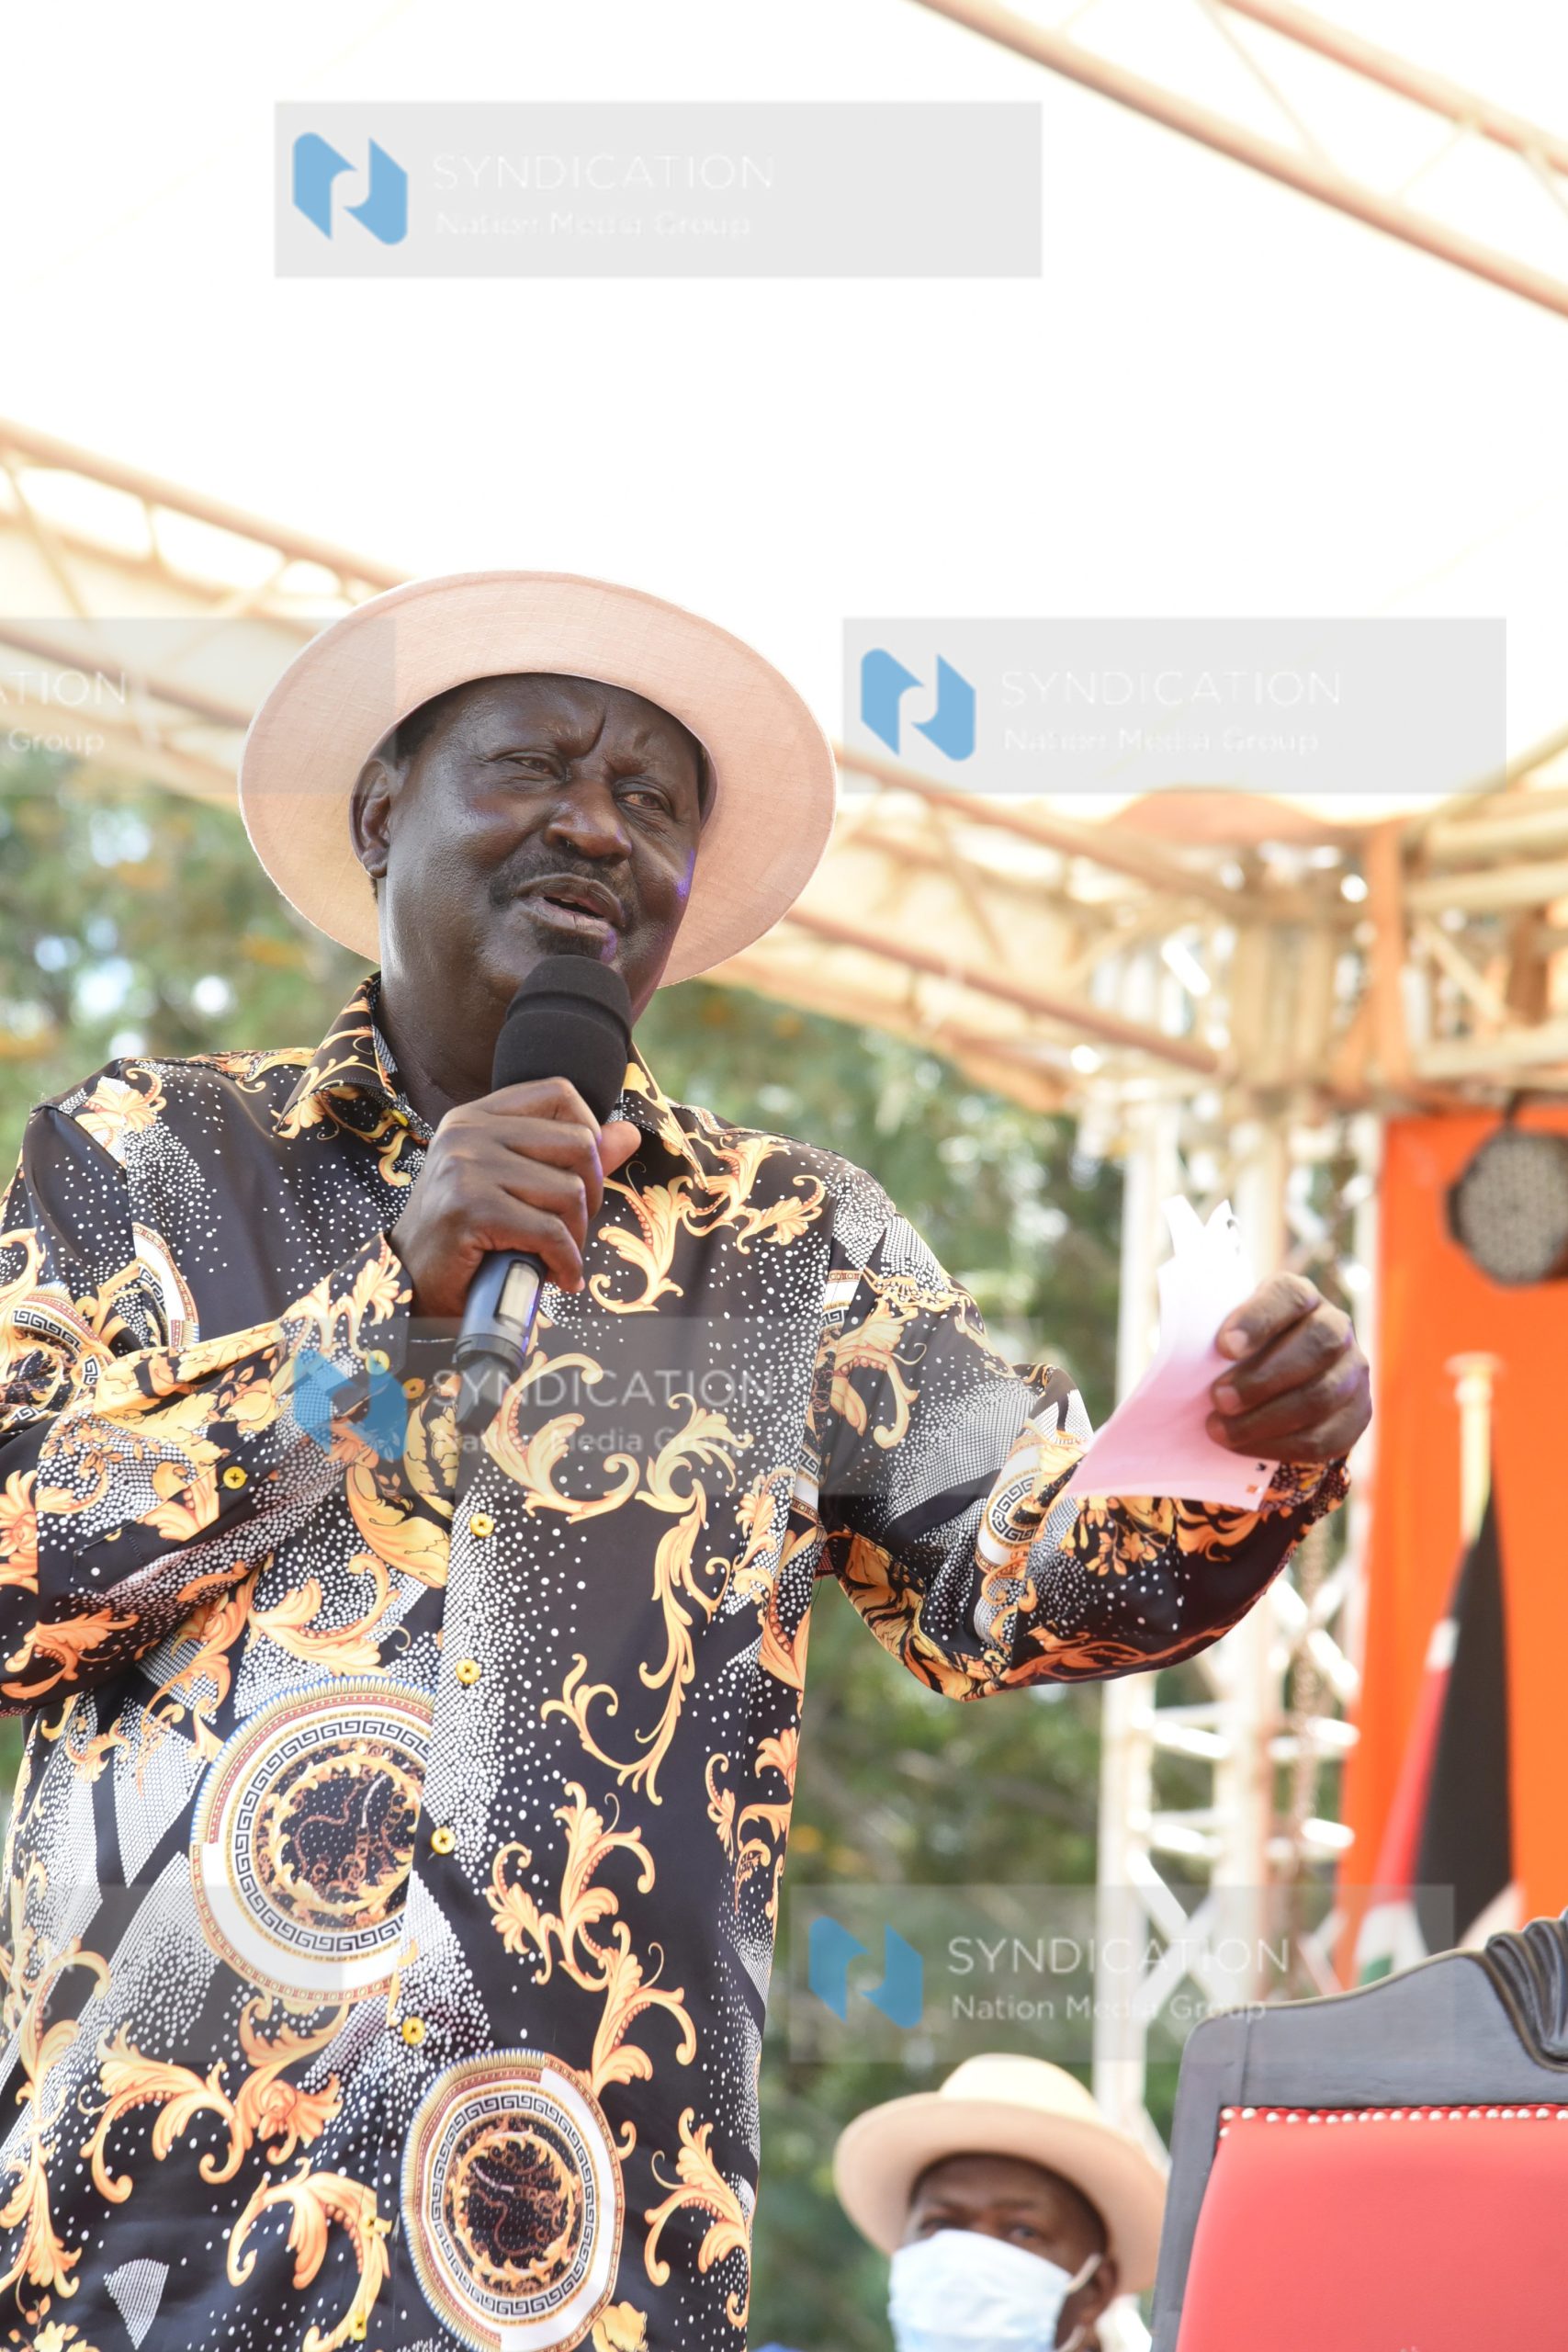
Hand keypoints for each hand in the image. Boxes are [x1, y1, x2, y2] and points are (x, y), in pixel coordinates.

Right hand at [388, 1077, 640, 1321]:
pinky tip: (557, 1277)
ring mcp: (466, 1167)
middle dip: (589, 1196)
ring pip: (570, 1191)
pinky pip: (551, 1232)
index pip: (560, 1092)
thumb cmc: (467, 1238)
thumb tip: (628, 1134)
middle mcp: (468, 1133)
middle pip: (579, 1144)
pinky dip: (565, 1263)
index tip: (580, 1176)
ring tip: (555, 1256)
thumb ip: (570, 1158)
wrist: (410, 1286)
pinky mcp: (470, 1207)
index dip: (590, 1132)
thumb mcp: (515, 1187)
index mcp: (476, 1117)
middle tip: (570, 1229)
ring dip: (575, 1237)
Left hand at [1206, 1272, 1369, 1463]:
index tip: (1223, 1346)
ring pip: (1321, 1396)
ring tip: (1221, 1429)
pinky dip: (1280, 1446)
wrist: (1278, 1384)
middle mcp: (1336, 1327)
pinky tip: (1246, 1446)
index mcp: (1300, 1297)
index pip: (1289, 1295)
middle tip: (1217, 1399)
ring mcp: (1353, 1371)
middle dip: (1262, 1378)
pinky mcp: (1357, 1414)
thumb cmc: (1241, 1351)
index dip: (1259, 1319)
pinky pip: (1326, 1437)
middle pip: (1316, 1345)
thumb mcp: (1228, 1333)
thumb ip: (1209, 1336)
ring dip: (1265, 1419)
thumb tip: (1179, 1359)